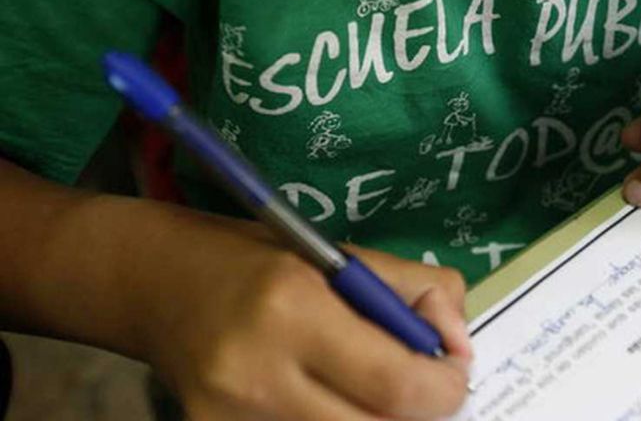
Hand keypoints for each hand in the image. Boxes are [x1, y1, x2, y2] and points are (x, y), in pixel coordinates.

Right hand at [144, 226, 471, 420]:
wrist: (158, 284)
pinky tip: (328, 399)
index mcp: (295, 311)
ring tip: (367, 388)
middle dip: (416, 414)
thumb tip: (461, 347)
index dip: (445, 389)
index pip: (398, 387)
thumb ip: (419, 292)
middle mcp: (257, 375)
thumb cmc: (262, 263)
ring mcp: (228, 420)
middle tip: (418, 389)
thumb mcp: (342, 256)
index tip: (452, 374)